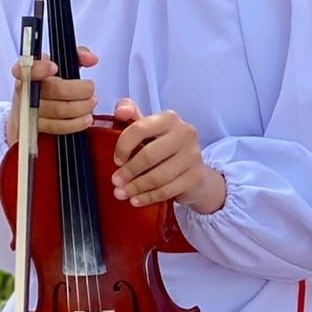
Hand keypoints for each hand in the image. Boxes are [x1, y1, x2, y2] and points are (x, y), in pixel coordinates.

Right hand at [6, 46, 98, 144]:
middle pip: (53, 90)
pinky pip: (57, 127)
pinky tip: (86, 118)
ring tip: (91, 102)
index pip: (27, 68)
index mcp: (27, 71)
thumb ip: (77, 55)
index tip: (55, 66)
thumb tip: (90, 58)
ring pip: (59, 110)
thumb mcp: (60, 62)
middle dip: (79, 90)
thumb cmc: (47, 82)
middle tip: (90, 88)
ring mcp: (29, 110)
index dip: (40, 68)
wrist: (30, 106)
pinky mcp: (36, 127)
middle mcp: (25, 90)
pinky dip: (76, 123)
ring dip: (81, 107)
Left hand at [109, 100, 225, 212]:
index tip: (117, 159)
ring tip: (122, 193)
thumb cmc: (165, 148)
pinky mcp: (196, 176)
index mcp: (169, 118)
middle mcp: (185, 133)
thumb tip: (120, 111)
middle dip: (128, 171)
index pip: (139, 129)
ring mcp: (193, 155)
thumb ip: (133, 117)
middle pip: (148, 155)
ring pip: (158, 176)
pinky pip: (167, 190)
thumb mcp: (150, 130)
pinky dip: (148, 197)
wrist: (194, 170)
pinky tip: (136, 200)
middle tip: (115, 181)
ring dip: (136, 187)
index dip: (123, 146)